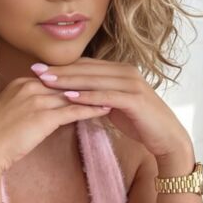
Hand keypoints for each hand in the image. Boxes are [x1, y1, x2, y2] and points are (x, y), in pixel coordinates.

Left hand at [31, 57, 192, 164]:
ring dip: (69, 80)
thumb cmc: (140, 122)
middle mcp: (126, 72)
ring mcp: (132, 83)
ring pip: (94, 80)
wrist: (167, 137)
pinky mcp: (135, 99)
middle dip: (59, 70)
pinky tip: (69, 97)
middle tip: (35, 70)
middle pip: (86, 68)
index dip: (62, 66)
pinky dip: (87, 96)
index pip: (85, 65)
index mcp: (120, 70)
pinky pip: (106, 96)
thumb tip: (75, 94)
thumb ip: (98, 96)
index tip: (39, 68)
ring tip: (46, 82)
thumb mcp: (114, 105)